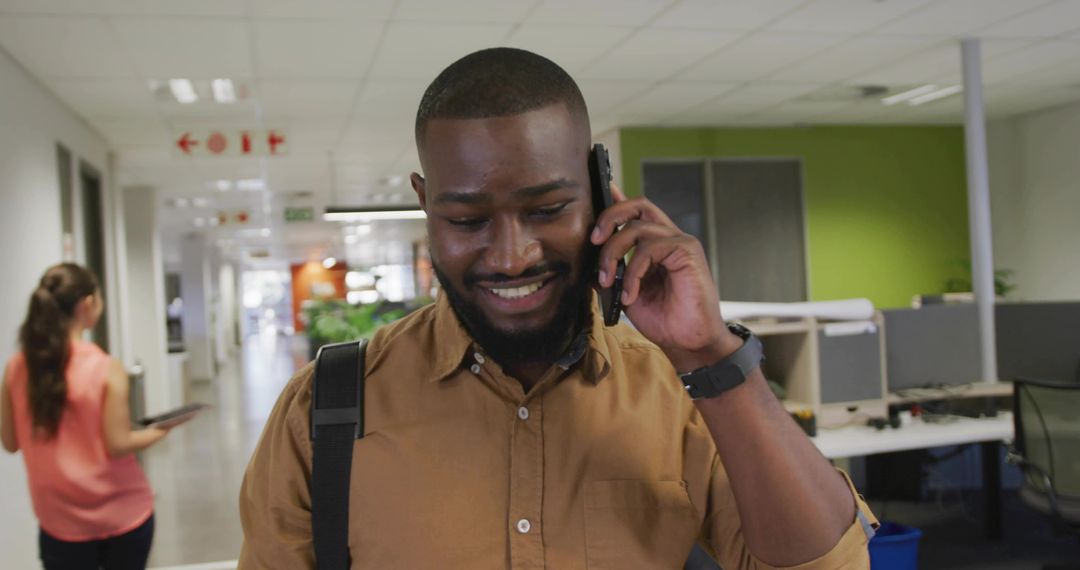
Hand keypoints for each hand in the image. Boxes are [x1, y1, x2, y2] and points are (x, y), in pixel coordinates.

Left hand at [591, 185, 741, 372]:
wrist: (689, 343)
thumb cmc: (663, 320)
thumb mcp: (625, 293)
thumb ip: (611, 271)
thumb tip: (587, 259)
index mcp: (655, 245)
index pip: (635, 212)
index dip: (616, 198)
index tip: (597, 190)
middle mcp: (668, 238)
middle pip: (638, 205)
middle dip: (610, 217)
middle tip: (593, 240)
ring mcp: (680, 242)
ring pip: (638, 227)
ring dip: (614, 253)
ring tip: (609, 281)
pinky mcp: (688, 251)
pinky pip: (650, 248)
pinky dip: (633, 271)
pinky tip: (631, 294)